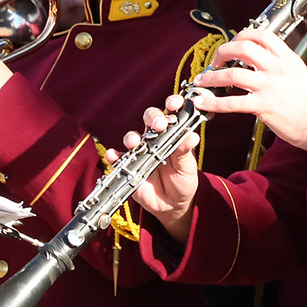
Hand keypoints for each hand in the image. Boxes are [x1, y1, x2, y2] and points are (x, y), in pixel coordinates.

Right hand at [127, 95, 200, 240]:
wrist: (173, 203)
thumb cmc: (183, 180)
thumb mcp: (187, 167)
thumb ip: (186, 152)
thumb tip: (193, 136)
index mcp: (173, 135)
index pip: (171, 114)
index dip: (172, 104)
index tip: (175, 103)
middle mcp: (155, 139)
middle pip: (149, 120)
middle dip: (153, 117)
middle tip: (159, 125)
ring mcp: (141, 152)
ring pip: (132, 137)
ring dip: (131, 137)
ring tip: (135, 142)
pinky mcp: (129, 167)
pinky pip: (118, 159)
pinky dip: (113, 156)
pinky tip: (113, 156)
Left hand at [190, 28, 306, 150]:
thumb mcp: (299, 73)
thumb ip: (280, 64)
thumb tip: (259, 59)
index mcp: (287, 58)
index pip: (261, 35)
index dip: (242, 35)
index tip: (233, 43)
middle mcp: (278, 68)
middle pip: (242, 48)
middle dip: (222, 52)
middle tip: (216, 61)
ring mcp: (270, 86)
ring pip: (232, 74)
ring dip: (211, 77)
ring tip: (202, 80)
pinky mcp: (264, 106)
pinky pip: (232, 102)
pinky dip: (214, 102)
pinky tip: (204, 102)